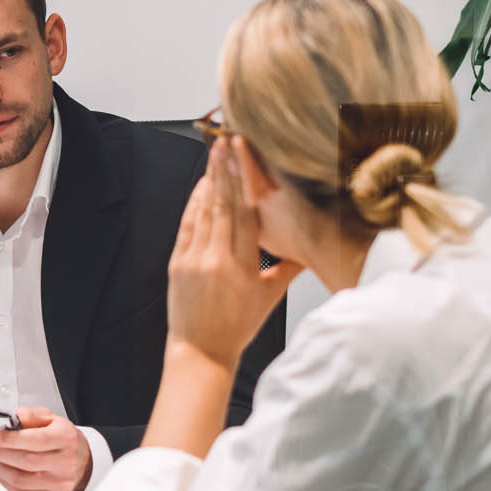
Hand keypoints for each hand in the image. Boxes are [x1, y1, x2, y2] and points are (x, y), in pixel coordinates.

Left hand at [0, 409, 92, 490]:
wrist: (83, 463)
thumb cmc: (65, 442)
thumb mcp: (52, 420)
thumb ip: (31, 415)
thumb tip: (15, 418)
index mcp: (65, 439)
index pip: (34, 441)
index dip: (8, 440)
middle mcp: (65, 463)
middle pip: (25, 462)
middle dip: (0, 453)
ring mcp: (59, 484)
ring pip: (20, 480)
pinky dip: (6, 482)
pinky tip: (2, 471)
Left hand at [168, 135, 301, 365]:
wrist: (201, 351)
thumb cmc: (237, 326)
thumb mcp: (270, 297)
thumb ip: (289, 268)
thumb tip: (313, 248)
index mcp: (245, 266)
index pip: (247, 214)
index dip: (246, 183)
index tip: (247, 158)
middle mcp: (218, 260)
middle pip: (225, 205)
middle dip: (226, 171)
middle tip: (229, 140)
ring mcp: (194, 260)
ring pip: (205, 211)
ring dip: (210, 180)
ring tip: (216, 153)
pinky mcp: (177, 263)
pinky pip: (188, 225)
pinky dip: (194, 203)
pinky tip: (202, 185)